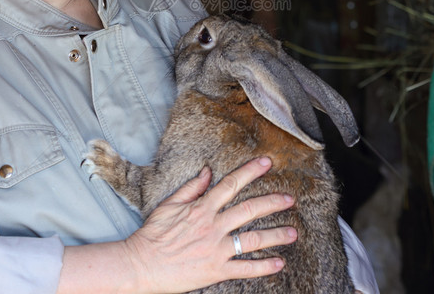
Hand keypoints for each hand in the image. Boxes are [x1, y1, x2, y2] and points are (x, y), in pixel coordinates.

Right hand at [123, 157, 297, 292]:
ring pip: (252, 239)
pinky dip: (263, 266)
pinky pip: (245, 269)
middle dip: (273, 202)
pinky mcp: (215, 271)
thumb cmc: (152, 235)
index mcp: (202, 207)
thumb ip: (192, 187)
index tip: (267, 163)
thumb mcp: (169, 204)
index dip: (251, 172)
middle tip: (290, 198)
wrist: (140, 265)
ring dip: (275, 235)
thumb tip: (209, 171)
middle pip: (249, 209)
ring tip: (293, 233)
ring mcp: (216, 249)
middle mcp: (212, 226)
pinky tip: (279, 263)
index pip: (231, 184)